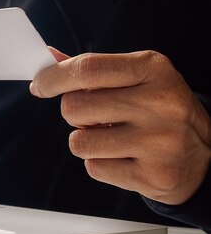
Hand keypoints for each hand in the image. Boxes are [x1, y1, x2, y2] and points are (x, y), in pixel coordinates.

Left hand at [30, 47, 210, 204]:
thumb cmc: (157, 109)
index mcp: (153, 69)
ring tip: (110, 137)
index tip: (40, 85)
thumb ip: (92, 70)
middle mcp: (161, 102)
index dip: (54, 78)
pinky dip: (100, 163)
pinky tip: (124, 156)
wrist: (204, 152)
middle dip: (73, 113)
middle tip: (93, 116)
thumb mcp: (135, 77)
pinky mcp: (155, 175)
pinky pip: (95, 167)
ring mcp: (161, 141)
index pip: (87, 69)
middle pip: (74, 107)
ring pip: (79, 142)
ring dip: (85, 140)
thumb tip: (48, 59)